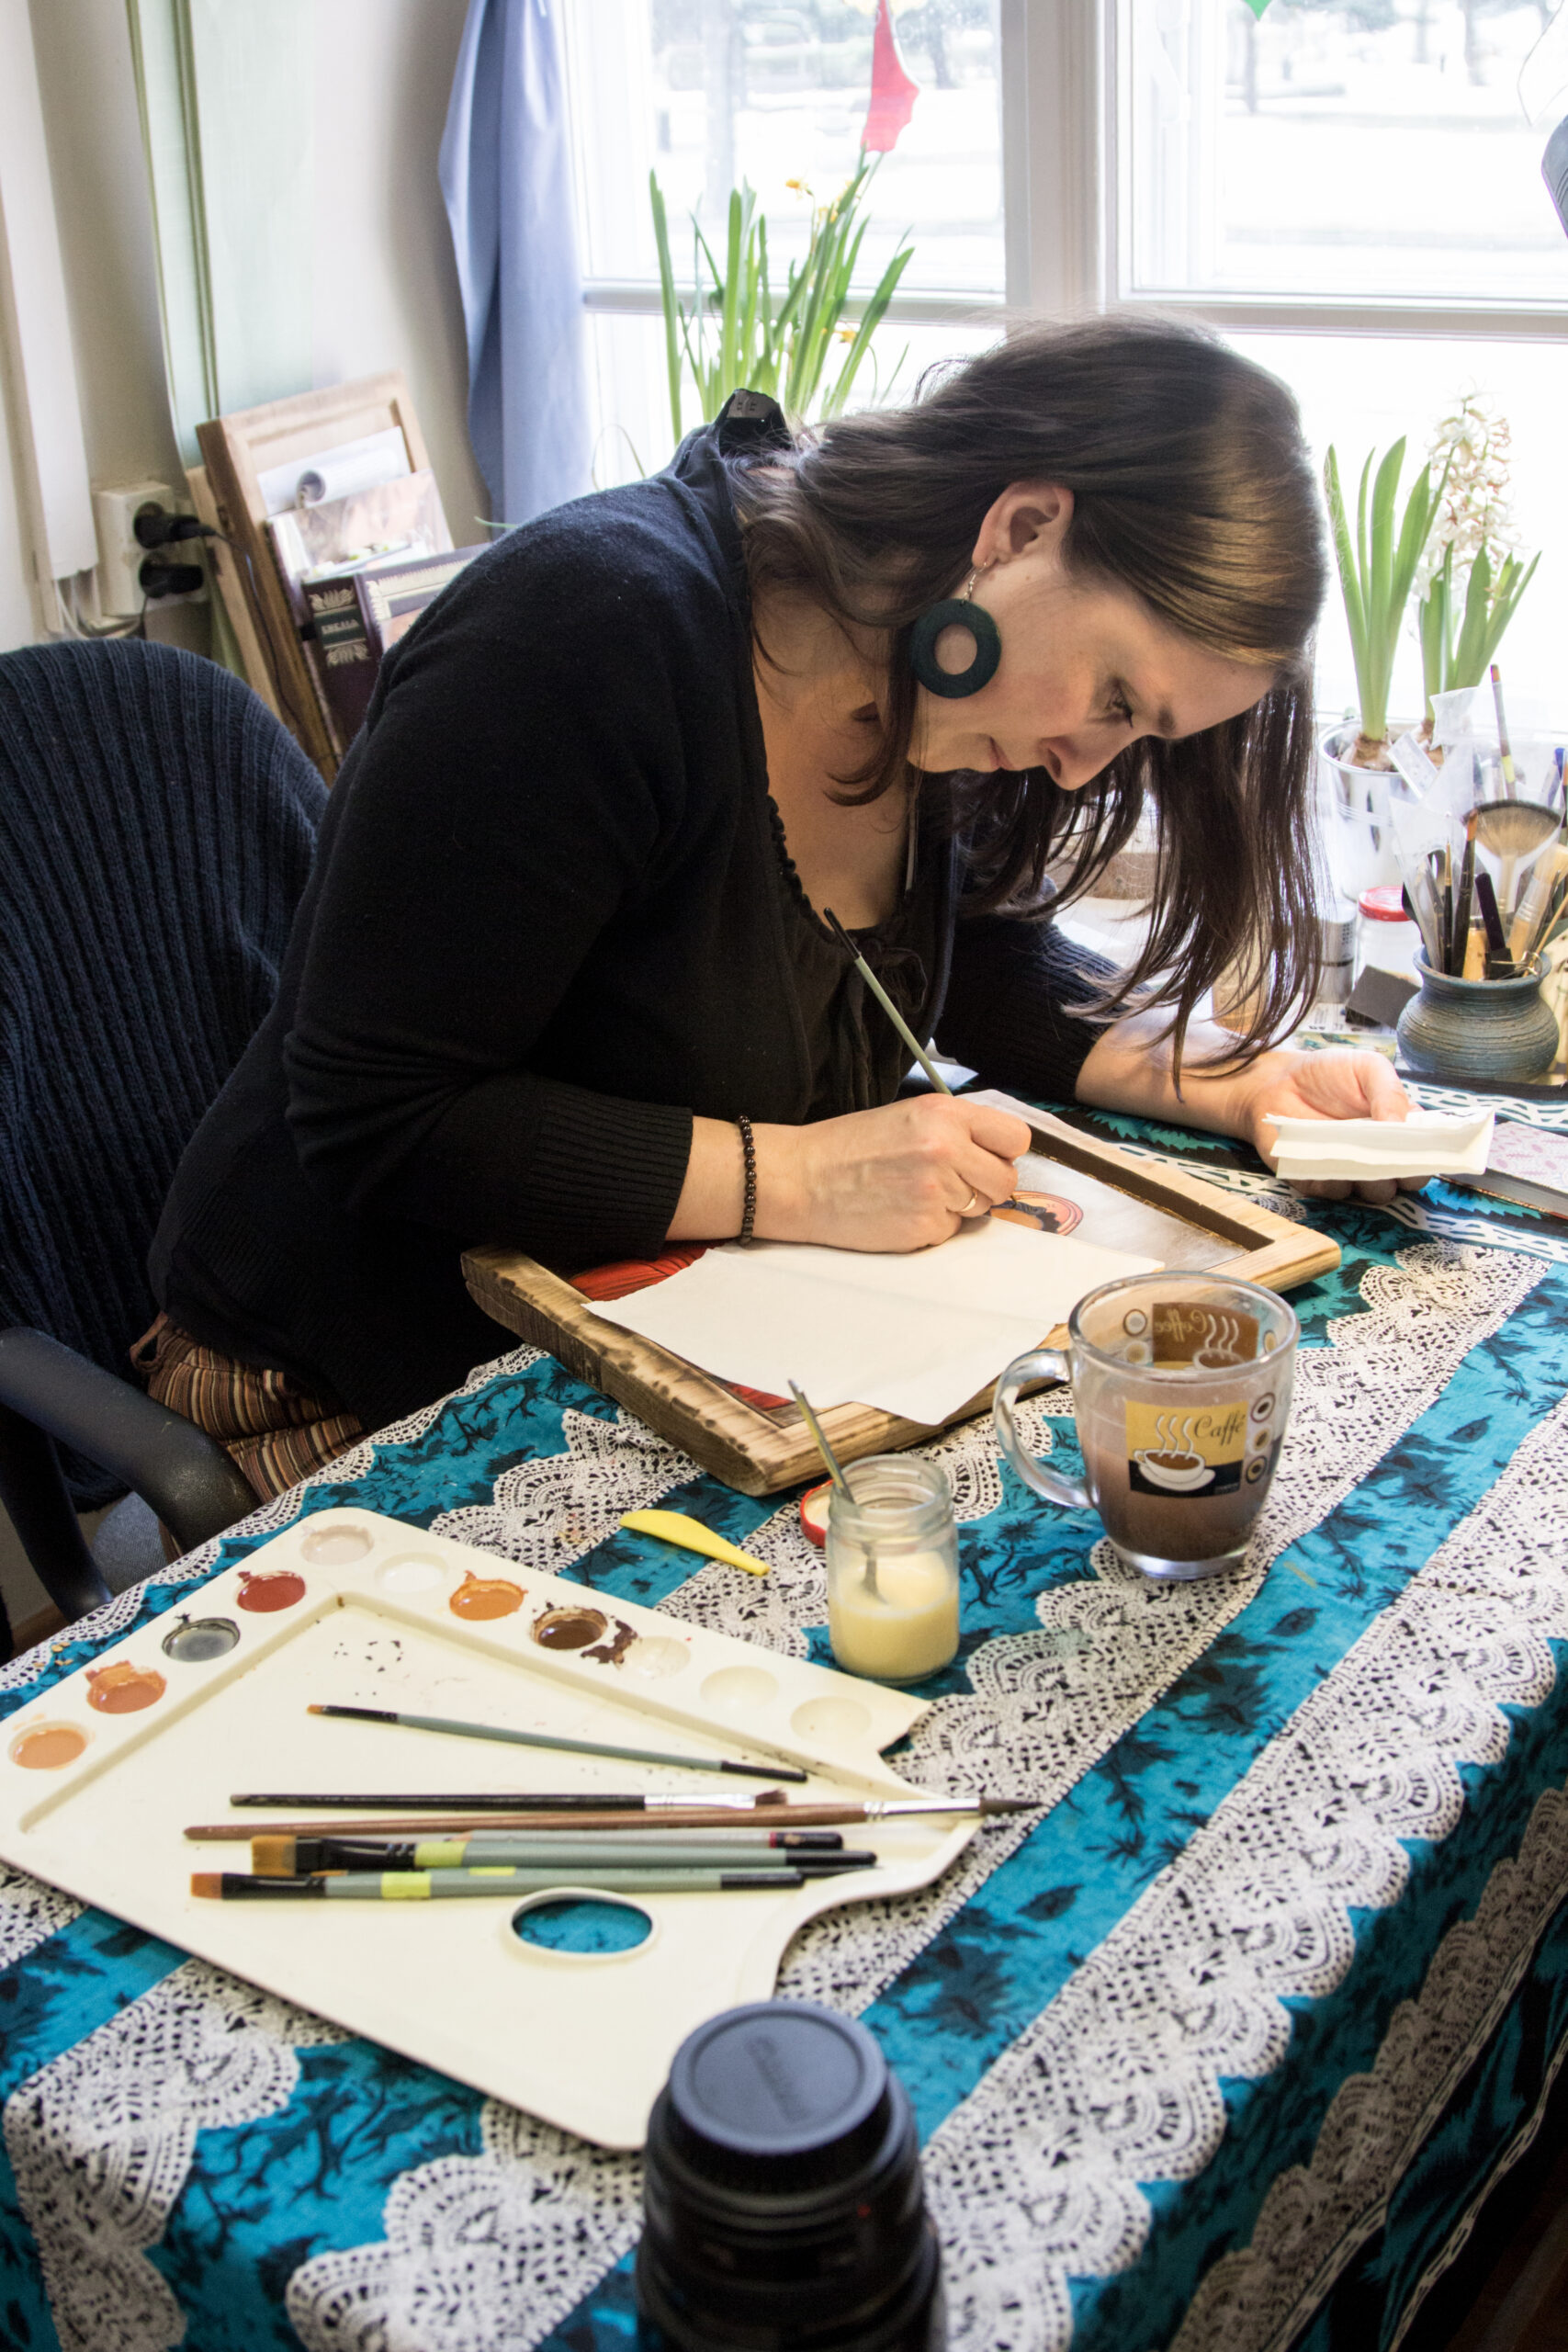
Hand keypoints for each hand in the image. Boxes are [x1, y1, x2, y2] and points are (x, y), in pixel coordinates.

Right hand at [759, 1094, 1031, 1250]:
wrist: (801, 1179)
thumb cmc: (848, 1148)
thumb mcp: (908, 1116)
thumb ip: (955, 1129)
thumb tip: (995, 1152)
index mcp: (944, 1114)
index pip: (1015, 1137)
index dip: (1002, 1151)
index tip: (987, 1158)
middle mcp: (946, 1148)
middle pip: (1005, 1179)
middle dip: (983, 1185)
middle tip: (948, 1182)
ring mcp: (936, 1190)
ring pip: (981, 1208)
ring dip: (957, 1207)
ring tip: (915, 1193)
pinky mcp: (924, 1226)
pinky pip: (952, 1231)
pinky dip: (932, 1227)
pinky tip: (901, 1211)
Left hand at [1237, 1047, 1423, 1203]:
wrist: (1278, 1082)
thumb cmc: (1329, 1073)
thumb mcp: (1367, 1068)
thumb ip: (1390, 1092)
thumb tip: (1404, 1125)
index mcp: (1398, 1131)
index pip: (1425, 1156)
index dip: (1426, 1157)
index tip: (1417, 1148)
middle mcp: (1377, 1157)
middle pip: (1403, 1182)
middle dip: (1399, 1172)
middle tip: (1383, 1152)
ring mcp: (1349, 1171)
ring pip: (1371, 1193)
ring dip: (1366, 1177)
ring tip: (1348, 1149)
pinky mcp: (1318, 1181)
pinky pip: (1332, 1192)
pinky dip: (1329, 1177)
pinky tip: (1318, 1155)